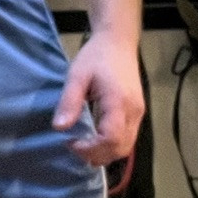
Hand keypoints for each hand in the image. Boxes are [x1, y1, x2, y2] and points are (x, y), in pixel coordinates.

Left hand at [53, 34, 143, 165]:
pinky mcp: (138, 113)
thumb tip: (59, 128)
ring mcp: (138, 113)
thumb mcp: (77, 75)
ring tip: (83, 145)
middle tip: (75, 147)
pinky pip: (128, 138)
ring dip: (105, 153)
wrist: (118, 42)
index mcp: (119, 102)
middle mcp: (133, 112)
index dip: (90, 149)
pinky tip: (95, 138)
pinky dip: (112, 145)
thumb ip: (69, 102)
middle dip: (97, 155)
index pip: (110, 139)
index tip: (71, 142)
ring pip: (126, 147)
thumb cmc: (96, 56)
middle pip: (121, 149)